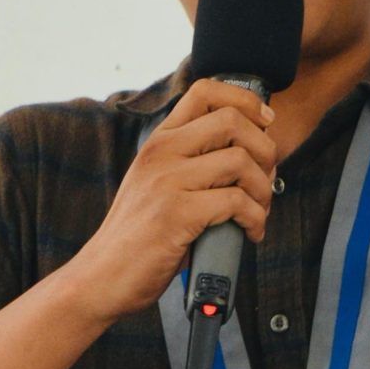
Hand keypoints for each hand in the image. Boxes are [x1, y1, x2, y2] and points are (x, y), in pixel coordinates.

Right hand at [66, 80, 278, 324]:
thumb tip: (250, 156)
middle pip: (232, 121)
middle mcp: (161, 153)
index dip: (245, 100)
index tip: (265, 122)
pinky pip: (237, 202)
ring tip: (260, 211)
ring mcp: (167, 182)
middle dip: (266, 149)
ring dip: (264, 188)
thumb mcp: (157, 184)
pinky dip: (255, 219)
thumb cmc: (138, 237)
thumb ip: (190, 164)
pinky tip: (250, 233)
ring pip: (241, 161)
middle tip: (268, 178)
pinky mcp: (177, 215)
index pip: (205, 91)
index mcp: (158, 141)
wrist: (102, 277)